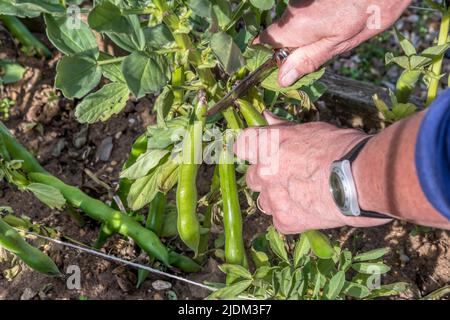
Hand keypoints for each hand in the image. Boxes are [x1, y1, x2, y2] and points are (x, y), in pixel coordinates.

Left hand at [234, 113, 390, 233]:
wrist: (363, 180)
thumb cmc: (343, 148)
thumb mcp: (312, 130)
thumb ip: (284, 127)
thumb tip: (266, 117)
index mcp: (268, 143)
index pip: (241, 144)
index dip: (251, 149)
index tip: (260, 152)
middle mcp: (264, 170)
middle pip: (251, 176)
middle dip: (266, 176)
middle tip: (290, 176)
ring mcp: (272, 197)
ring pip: (263, 200)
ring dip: (276, 198)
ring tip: (303, 195)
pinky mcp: (284, 221)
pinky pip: (278, 220)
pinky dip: (290, 217)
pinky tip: (309, 210)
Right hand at [255, 0, 411, 85]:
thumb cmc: (369, 12)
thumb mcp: (339, 45)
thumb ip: (308, 60)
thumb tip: (283, 79)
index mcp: (297, 25)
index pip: (266, 41)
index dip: (269, 55)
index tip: (278, 66)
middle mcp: (293, 9)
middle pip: (281, 32)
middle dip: (293, 46)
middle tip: (317, 51)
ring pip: (294, 22)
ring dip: (307, 32)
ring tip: (333, 32)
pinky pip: (304, 11)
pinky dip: (316, 19)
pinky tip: (336, 18)